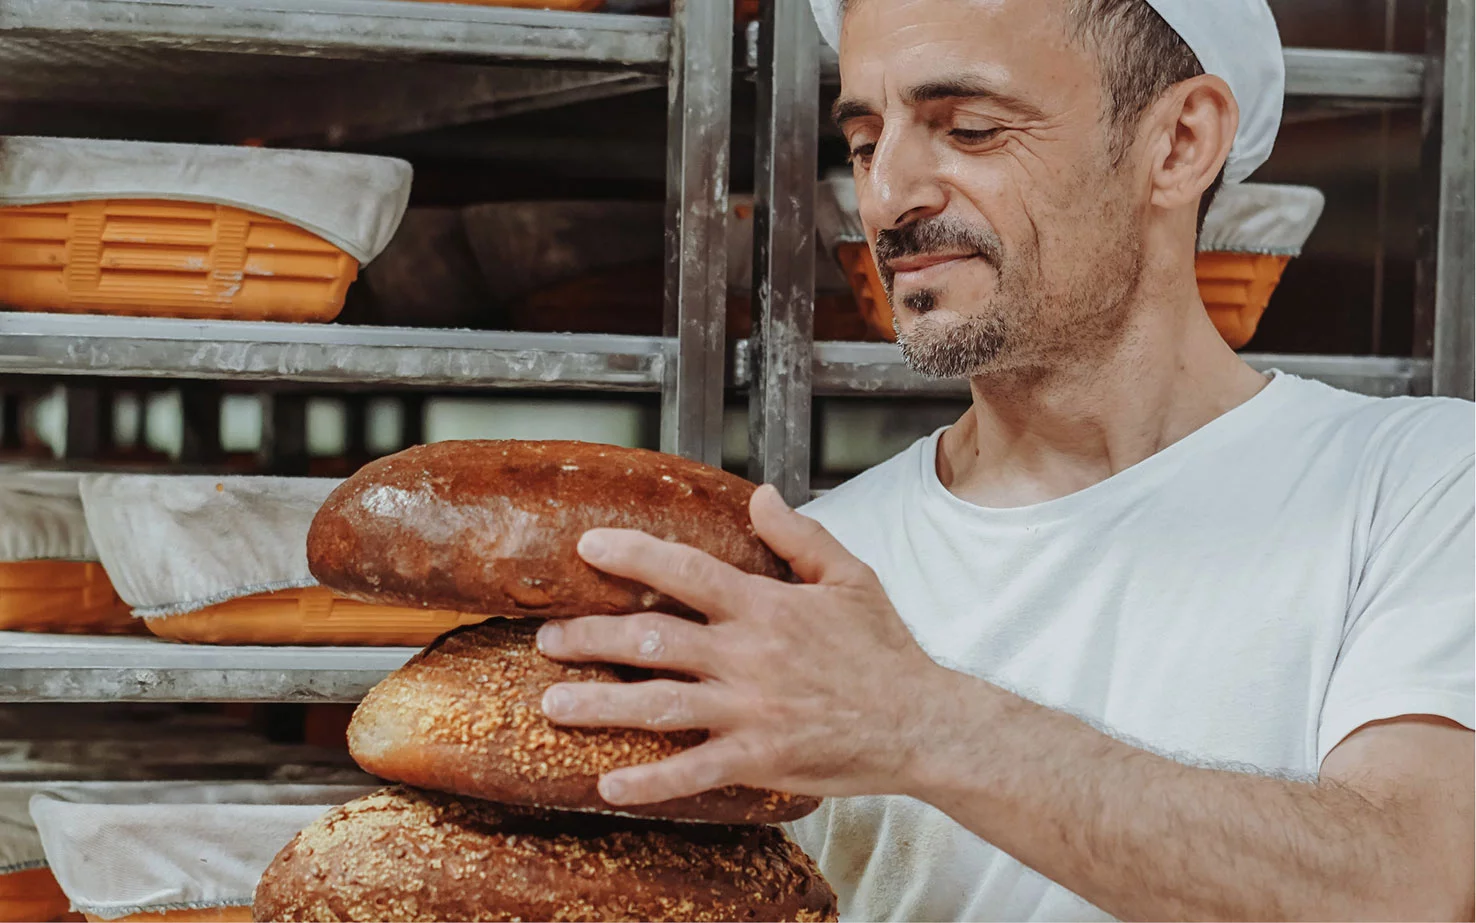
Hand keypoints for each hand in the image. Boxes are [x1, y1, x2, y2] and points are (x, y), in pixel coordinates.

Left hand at [535, 483, 951, 807]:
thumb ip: (800, 535)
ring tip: (552, 703)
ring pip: (657, 706)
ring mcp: (748, 710)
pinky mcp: (757, 757)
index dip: (632, 554)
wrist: (921, 723)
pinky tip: (609, 785)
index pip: (685, 570)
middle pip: (652, 639)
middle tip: (547, 638)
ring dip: (599, 705)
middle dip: (591, 637)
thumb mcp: (850, 578)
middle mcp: (747, 656)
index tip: (587, 546)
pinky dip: (648, 782)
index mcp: (765, 607)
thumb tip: (759, 495)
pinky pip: (691, 772)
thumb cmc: (885, 651)